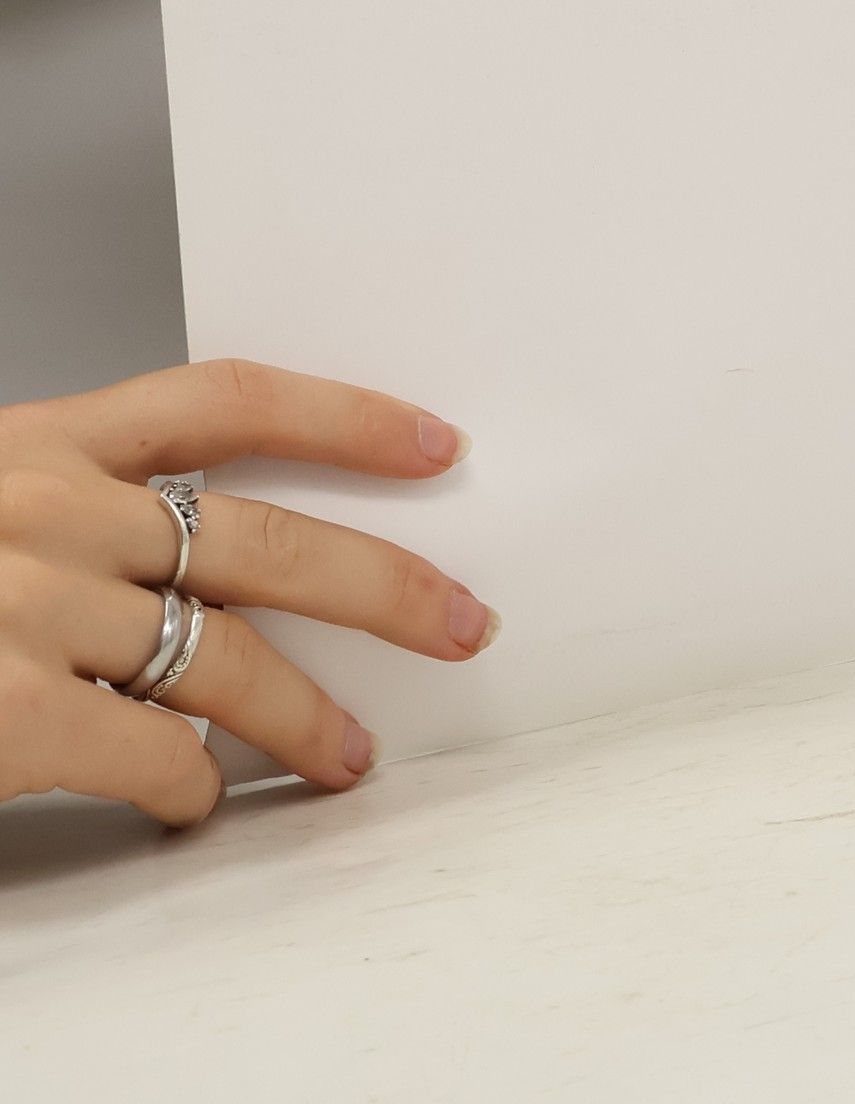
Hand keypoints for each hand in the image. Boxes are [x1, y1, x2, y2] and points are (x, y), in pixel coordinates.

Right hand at [0, 361, 496, 826]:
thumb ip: (76, 509)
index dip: (346, 420)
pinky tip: (192, 800)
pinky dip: (188, 785)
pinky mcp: (12, 711)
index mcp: (42, 444)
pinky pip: (151, 752)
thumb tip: (187, 551)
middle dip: (386, 589)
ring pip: (227, 661)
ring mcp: (31, 607)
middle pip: (266, 542)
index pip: (230, 402)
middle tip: (462, 623)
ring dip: (306, 717)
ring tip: (350, 755)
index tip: (436, 443)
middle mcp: (52, 512)